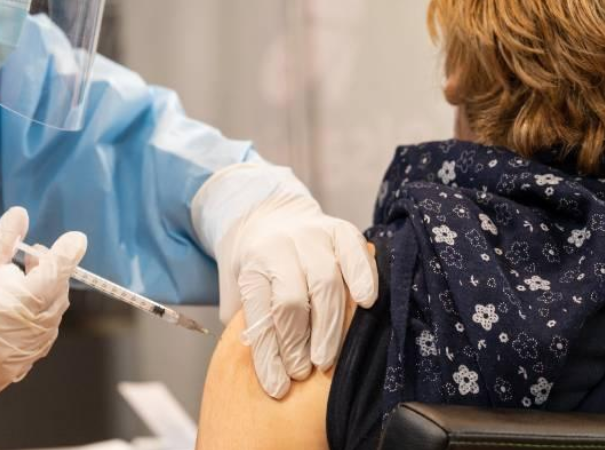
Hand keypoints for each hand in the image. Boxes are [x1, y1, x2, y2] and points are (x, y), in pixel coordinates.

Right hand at [0, 207, 85, 449]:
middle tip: (28, 254)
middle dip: (49, 271)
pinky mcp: (15, 372)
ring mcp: (18, 362)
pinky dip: (34, 316)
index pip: (47, 281)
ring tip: (15, 278)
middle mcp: (16, 343)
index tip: (75, 239)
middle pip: (54, 299)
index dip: (64, 257)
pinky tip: (11, 307)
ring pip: (50, 319)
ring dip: (43, 293)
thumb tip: (18, 221)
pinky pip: (39, 338)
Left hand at [195, 164, 377, 398]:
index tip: (277, 387)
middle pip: (292, 301)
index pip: (258, 315)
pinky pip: (354, 253)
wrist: (266, 217)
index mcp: (251, 267)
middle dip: (298, 343)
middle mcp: (278, 248)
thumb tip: (268, 370)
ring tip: (327, 358)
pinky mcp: (339, 229)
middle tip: (304, 372)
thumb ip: (251, 325)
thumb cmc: (259, 270)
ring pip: (325, 282)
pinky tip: (365, 303)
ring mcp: (311, 236)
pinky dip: (363, 278)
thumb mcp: (239, 296)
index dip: (268, 355)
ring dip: (329, 326)